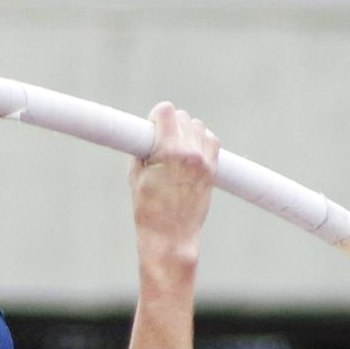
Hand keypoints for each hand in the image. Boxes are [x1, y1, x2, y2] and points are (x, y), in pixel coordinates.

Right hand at [129, 102, 218, 262]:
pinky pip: (211, 141)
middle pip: (182, 117)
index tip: (150, 130)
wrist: (170, 237)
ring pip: (198, 126)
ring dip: (185, 132)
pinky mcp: (213, 170)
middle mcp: (191, 153)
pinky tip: (189, 154)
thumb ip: (143, 149)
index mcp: (170, 151)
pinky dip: (200, 141)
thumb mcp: (136, 175)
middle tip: (159, 144)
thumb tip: (149, 132)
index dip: (155, 117)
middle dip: (169, 125)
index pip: (167, 111)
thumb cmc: (147, 210)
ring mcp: (205, 161)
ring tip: (174, 150)